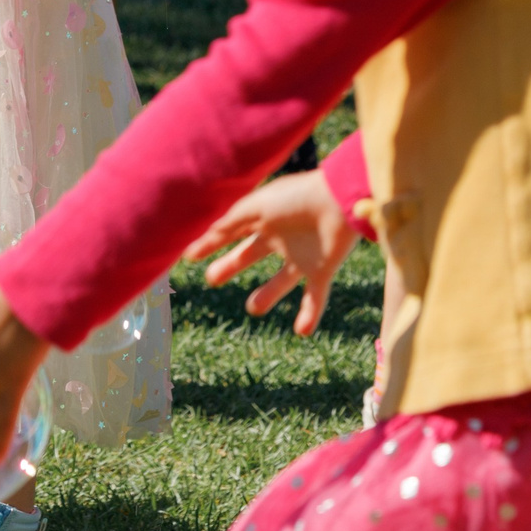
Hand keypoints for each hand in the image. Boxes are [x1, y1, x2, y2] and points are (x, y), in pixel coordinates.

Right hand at [184, 167, 361, 336]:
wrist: (340, 201)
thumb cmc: (297, 198)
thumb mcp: (256, 207)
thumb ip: (231, 222)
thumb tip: (207, 234)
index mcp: (264, 218)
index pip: (230, 232)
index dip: (209, 244)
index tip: (190, 257)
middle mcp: (281, 238)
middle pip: (250, 255)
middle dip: (231, 266)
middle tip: (211, 279)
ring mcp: (303, 255)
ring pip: (282, 280)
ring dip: (268, 295)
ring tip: (252, 309)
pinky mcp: (323, 269)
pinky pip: (315, 296)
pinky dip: (310, 314)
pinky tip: (302, 332)